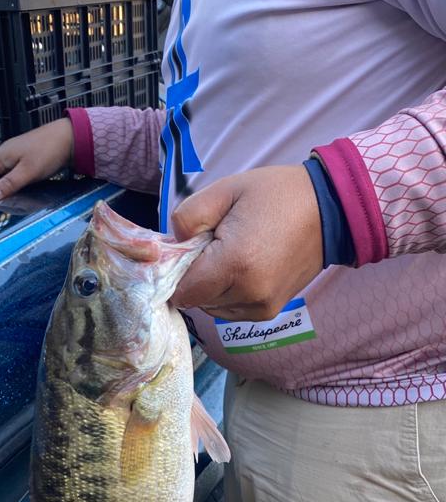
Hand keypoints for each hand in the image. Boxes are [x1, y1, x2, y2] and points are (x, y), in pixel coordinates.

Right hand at [0, 118, 74, 204]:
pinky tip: (9, 187)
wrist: (68, 138)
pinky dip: (5, 180)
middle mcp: (6, 153)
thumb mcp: (27, 172)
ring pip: (0, 171)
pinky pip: (10, 170)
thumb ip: (8, 184)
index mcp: (2, 156)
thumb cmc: (48, 152)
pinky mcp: (26, 156)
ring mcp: (16, 153)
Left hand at [170, 166, 322, 320]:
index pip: (183, 290)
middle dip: (195, 276)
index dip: (176, 272)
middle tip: (212, 246)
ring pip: (212, 308)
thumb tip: (173, 243)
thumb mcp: (226, 190)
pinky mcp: (269, 312)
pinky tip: (243, 268)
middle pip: (196, 300)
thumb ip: (189, 216)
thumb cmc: (276, 195)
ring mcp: (261, 306)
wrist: (328, 210)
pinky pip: (231, 310)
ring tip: (231, 255)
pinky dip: (228, 294)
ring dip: (211, 287)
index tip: (187, 251)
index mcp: (235, 264)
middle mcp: (248, 293)